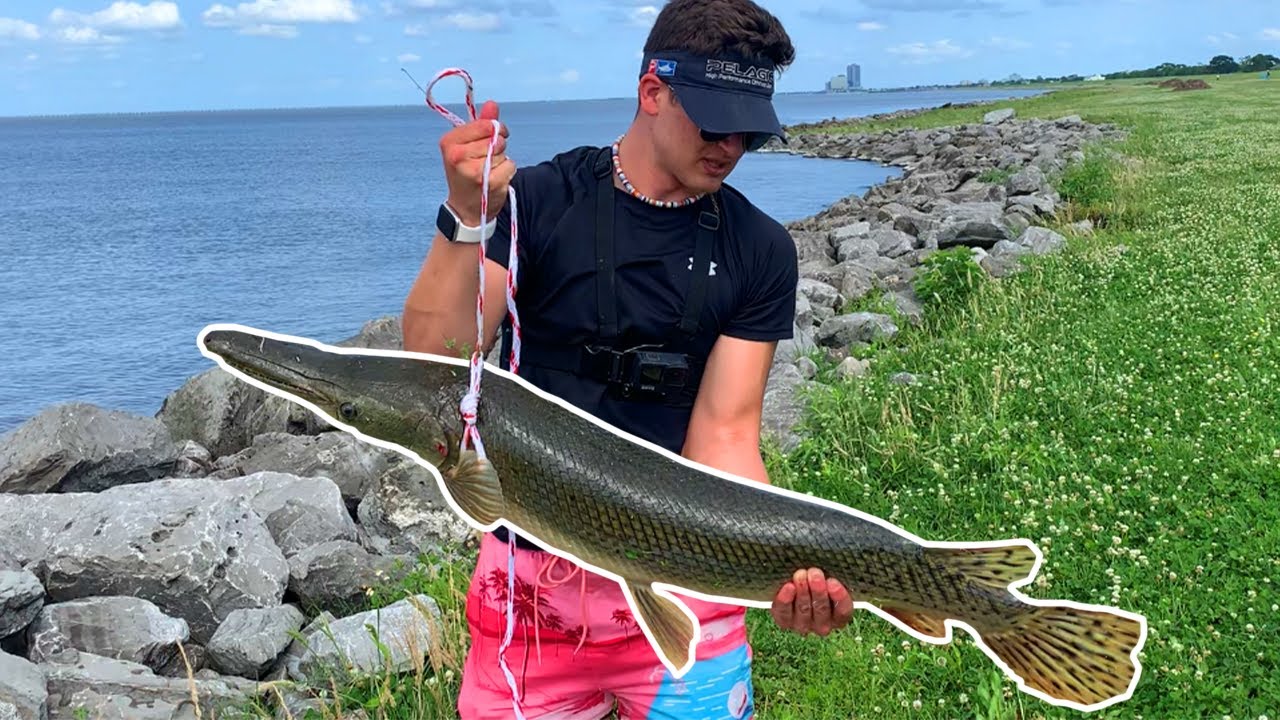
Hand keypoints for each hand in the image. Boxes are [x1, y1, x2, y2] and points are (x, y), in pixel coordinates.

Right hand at [439, 99, 513, 225]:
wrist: (465, 208)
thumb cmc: (466, 173)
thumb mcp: (467, 146)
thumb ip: (481, 124)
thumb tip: (492, 104)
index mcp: (449, 142)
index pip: (485, 124)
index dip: (495, 129)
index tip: (492, 137)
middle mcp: (458, 156)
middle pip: (496, 138)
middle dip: (498, 146)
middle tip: (487, 159)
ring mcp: (474, 170)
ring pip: (503, 152)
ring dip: (501, 160)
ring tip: (488, 171)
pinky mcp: (490, 183)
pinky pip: (510, 165)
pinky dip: (508, 171)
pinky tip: (495, 179)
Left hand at [770, 568, 853, 636]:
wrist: (791, 582)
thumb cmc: (815, 577)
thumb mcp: (828, 574)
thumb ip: (834, 570)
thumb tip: (844, 550)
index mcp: (838, 616)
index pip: (843, 611)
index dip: (839, 598)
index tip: (833, 581)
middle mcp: (822, 624)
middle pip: (822, 610)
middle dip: (818, 591)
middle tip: (815, 573)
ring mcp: (803, 625)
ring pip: (804, 610)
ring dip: (803, 592)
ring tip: (800, 574)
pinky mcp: (785, 621)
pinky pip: (784, 613)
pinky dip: (786, 600)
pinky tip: (788, 586)